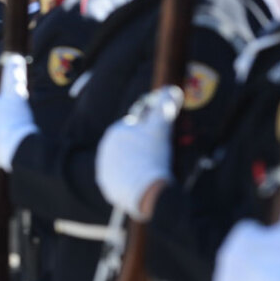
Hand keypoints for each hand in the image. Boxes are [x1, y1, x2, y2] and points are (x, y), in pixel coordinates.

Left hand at [96, 86, 181, 219]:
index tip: (172, 135)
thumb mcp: (161, 129)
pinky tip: (149, 178)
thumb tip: (171, 88)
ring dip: (147, 160)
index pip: (139, 126)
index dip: (157, 129)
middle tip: (174, 150)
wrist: (146, 191)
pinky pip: (125, 178)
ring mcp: (105, 167)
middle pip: (135, 144)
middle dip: (156, 145)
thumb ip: (166, 107)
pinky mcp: (107, 184)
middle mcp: (105, 148)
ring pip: (130, 161)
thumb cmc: (153, 157)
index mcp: (115, 132)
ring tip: (163, 166)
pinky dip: (137, 177)